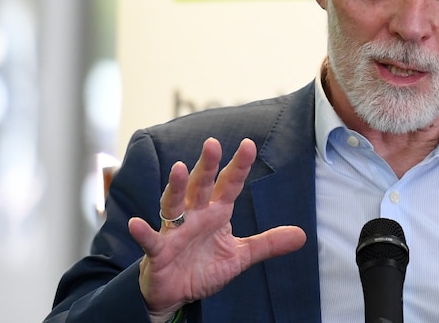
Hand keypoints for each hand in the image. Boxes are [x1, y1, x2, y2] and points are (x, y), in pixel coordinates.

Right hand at [127, 138, 306, 320]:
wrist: (175, 294)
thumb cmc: (203, 267)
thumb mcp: (240, 256)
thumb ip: (267, 243)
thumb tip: (302, 235)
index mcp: (216, 213)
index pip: (230, 185)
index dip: (239, 166)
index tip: (249, 144)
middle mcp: (195, 215)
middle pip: (201, 186)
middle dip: (207, 166)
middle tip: (213, 144)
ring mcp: (175, 231)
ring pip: (175, 204)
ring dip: (176, 187)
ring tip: (179, 169)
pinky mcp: (158, 251)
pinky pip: (151, 240)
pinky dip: (143, 233)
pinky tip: (137, 224)